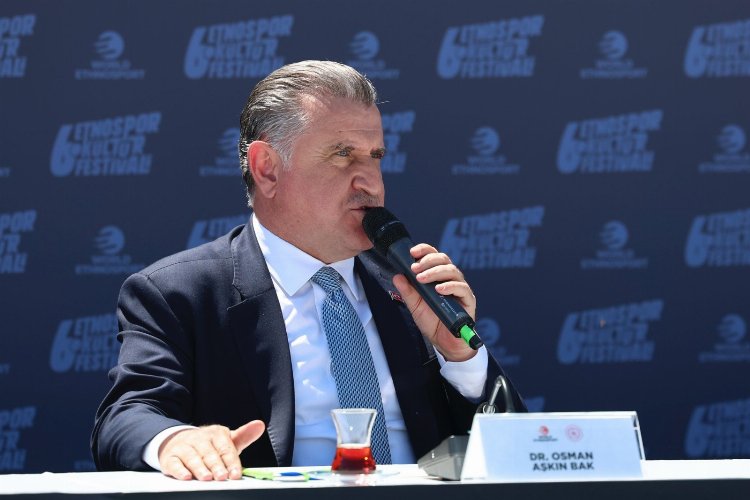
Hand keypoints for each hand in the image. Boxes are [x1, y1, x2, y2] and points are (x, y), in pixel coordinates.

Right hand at [158, 420, 264, 480]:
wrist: (178, 441)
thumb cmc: (208, 445)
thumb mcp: (226, 440)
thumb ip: (244, 436)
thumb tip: (260, 425)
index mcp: (216, 433)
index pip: (225, 448)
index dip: (231, 461)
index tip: (236, 474)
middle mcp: (199, 438)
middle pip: (209, 453)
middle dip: (216, 465)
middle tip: (222, 477)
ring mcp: (184, 447)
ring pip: (192, 457)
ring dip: (199, 468)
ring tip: (207, 478)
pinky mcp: (170, 457)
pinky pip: (174, 463)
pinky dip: (180, 470)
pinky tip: (186, 477)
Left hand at [392, 243, 476, 361]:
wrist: (444, 342)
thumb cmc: (432, 321)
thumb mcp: (415, 306)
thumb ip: (407, 291)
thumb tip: (397, 276)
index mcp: (438, 276)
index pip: (433, 256)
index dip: (424, 250)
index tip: (412, 252)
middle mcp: (450, 279)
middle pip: (443, 259)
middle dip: (428, 260)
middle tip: (415, 268)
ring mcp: (460, 288)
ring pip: (452, 270)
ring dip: (435, 272)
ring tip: (422, 279)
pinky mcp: (468, 300)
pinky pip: (462, 288)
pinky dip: (450, 286)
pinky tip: (439, 289)